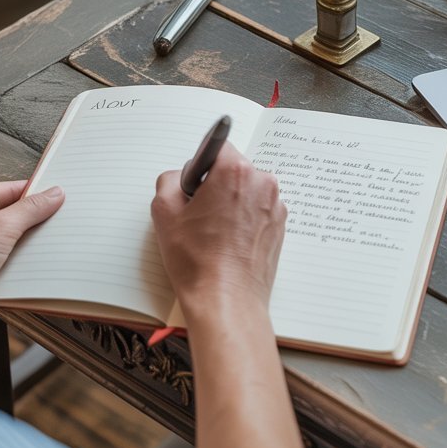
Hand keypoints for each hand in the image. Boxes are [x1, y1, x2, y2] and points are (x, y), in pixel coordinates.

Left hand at [0, 181, 63, 343]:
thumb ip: (28, 210)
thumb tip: (52, 194)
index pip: (7, 190)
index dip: (34, 193)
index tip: (59, 196)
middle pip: (11, 215)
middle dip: (33, 221)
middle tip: (57, 221)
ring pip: (11, 240)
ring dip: (27, 246)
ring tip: (44, 246)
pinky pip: (6, 261)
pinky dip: (20, 265)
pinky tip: (31, 268)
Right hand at [152, 143, 285, 320]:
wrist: (227, 301)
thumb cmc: (197, 260)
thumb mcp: (164, 212)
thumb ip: (169, 181)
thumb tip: (180, 178)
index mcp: (235, 172)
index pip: (218, 146)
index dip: (200, 166)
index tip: (194, 183)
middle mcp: (262, 183)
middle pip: (234, 169)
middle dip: (215, 185)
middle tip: (199, 214)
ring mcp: (275, 205)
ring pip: (246, 190)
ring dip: (231, 202)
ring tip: (214, 233)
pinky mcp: (281, 226)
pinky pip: (258, 210)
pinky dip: (244, 219)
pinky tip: (229, 242)